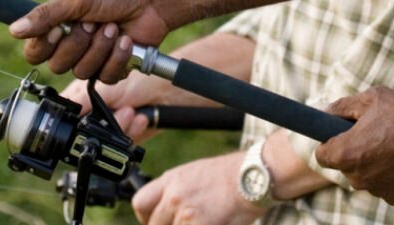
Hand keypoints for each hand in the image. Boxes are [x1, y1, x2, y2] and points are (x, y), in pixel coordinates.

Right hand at [9, 0, 172, 82]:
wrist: (152, 1)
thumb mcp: (79, 0)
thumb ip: (46, 15)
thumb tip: (14, 29)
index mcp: (59, 30)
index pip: (34, 53)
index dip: (45, 46)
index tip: (59, 29)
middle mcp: (73, 47)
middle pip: (58, 65)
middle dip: (79, 43)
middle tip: (94, 23)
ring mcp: (92, 60)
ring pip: (82, 72)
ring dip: (100, 48)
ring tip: (114, 28)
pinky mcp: (113, 70)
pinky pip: (105, 77)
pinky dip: (118, 57)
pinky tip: (126, 41)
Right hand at [60, 72, 175, 142]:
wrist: (163, 91)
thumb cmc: (134, 80)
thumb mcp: (104, 88)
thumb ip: (81, 100)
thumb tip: (62, 111)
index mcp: (79, 99)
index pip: (66, 117)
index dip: (71, 124)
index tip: (83, 122)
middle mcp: (90, 115)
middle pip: (84, 134)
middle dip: (104, 126)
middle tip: (122, 112)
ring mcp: (106, 128)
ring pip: (103, 143)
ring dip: (121, 127)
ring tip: (132, 112)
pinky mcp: (120, 139)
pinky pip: (119, 146)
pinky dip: (132, 132)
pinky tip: (140, 119)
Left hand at [130, 153, 265, 224]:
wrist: (253, 175)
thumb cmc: (230, 175)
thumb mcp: (194, 174)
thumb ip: (175, 190)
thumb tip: (166, 208)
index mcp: (171, 180)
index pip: (140, 203)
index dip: (145, 217)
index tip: (153, 222)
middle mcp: (174, 196)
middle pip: (153, 224)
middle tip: (182, 224)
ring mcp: (186, 213)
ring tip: (202, 221)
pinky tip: (213, 223)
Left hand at [316, 88, 393, 204]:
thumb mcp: (370, 99)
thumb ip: (341, 107)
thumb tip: (323, 112)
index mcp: (345, 153)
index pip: (321, 155)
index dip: (330, 143)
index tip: (341, 136)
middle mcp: (357, 177)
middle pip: (346, 167)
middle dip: (354, 154)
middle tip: (374, 136)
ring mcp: (377, 190)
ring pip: (366, 178)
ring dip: (373, 166)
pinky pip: (386, 187)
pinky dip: (392, 176)